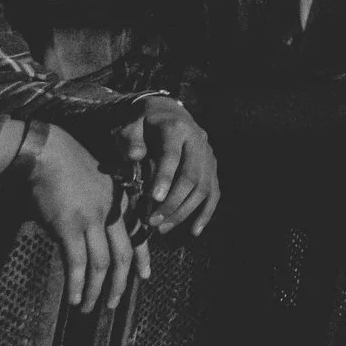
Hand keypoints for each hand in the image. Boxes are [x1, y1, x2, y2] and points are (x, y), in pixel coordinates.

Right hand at [19, 125, 138, 315]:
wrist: (48, 152)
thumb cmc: (67, 164)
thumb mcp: (96, 182)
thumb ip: (101, 205)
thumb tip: (93, 231)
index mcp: (121, 199)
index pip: (138, 232)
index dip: (142, 256)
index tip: (145, 274)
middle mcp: (112, 211)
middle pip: (123, 253)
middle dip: (121, 282)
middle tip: (115, 303)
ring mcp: (92, 219)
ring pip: (102, 263)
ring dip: (97, 289)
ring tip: (91, 307)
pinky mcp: (69, 226)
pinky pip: (77, 262)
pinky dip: (77, 283)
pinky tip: (75, 297)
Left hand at [122, 97, 219, 237]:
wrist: (167, 113)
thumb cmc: (143, 124)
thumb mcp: (131, 126)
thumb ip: (131, 139)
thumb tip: (135, 156)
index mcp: (177, 129)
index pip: (173, 155)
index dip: (164, 177)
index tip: (153, 199)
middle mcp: (198, 141)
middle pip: (192, 176)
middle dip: (173, 202)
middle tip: (152, 222)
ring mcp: (208, 156)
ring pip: (203, 188)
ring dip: (184, 211)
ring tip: (161, 228)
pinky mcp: (212, 168)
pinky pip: (214, 193)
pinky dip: (206, 213)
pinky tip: (194, 231)